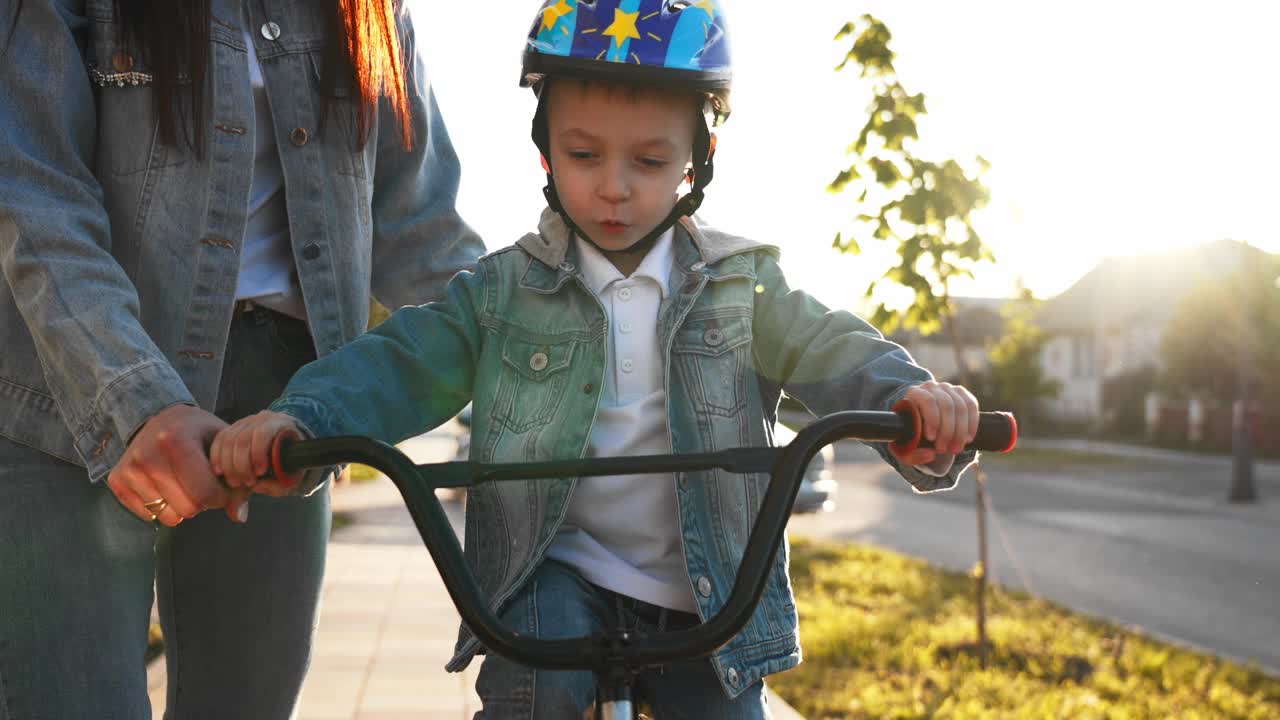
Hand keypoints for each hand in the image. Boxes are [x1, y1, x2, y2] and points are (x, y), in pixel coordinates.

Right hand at [107, 404, 234, 525]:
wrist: (161, 419)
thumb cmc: (198, 433)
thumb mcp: (223, 445)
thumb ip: (238, 480)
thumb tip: (239, 516)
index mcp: (176, 440)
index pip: (205, 493)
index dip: (221, 496)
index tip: (221, 486)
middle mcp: (147, 455)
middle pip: (187, 509)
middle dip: (202, 503)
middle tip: (201, 484)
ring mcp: (129, 469)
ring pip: (168, 517)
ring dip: (182, 507)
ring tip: (184, 484)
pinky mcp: (117, 480)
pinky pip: (148, 515)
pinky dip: (162, 508)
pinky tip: (166, 486)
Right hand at [210, 410, 303, 498]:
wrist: (285, 448)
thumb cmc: (290, 462)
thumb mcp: (291, 475)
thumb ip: (277, 483)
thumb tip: (256, 485)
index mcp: (281, 423)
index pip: (262, 433)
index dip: (258, 454)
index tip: (260, 473)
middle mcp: (262, 418)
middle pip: (243, 438)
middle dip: (241, 465)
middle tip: (245, 483)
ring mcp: (245, 422)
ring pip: (228, 440)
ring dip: (228, 464)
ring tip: (236, 482)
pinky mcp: (232, 428)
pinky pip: (220, 440)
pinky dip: (217, 457)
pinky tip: (221, 472)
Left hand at [890, 380, 979, 465]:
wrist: (920, 421)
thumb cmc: (911, 433)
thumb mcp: (905, 446)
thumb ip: (913, 455)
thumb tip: (931, 455)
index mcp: (914, 393)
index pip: (928, 401)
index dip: (933, 420)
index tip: (931, 438)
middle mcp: (931, 387)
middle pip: (946, 405)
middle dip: (948, 430)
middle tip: (944, 449)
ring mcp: (948, 389)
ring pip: (960, 407)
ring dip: (960, 431)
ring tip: (956, 448)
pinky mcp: (961, 393)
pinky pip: (971, 405)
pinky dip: (972, 424)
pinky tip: (968, 438)